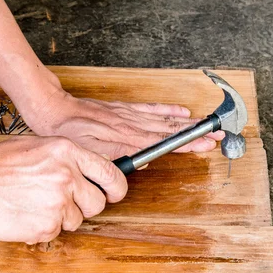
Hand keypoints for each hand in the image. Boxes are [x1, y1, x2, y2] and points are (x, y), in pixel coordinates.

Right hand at [0, 136, 126, 243]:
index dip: (116, 187)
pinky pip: (56, 232)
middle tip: (62, 202)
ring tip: (34, 204)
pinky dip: (43, 227)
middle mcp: (67, 176)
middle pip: (98, 203)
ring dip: (61, 217)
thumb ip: (67, 159)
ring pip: (77, 220)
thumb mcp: (38, 147)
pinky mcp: (46, 225)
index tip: (114, 193)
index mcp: (67, 152)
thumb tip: (89, 173)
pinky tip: (26, 214)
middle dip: (84, 206)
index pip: (111, 173)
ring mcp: (58, 202)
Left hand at [20, 90, 224, 158]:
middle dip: (196, 133)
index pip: (164, 143)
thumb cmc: (69, 137)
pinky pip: (149, 108)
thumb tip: (140, 165)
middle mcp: (131, 126)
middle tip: (218, 135)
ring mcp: (128, 115)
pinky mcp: (122, 108)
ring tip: (207, 125)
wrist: (53, 111)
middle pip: (170, 131)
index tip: (206, 144)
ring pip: (163, 120)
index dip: (187, 144)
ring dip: (187, 123)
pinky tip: (181, 111)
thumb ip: (116, 161)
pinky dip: (166, 110)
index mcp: (125, 139)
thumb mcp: (89, 156)